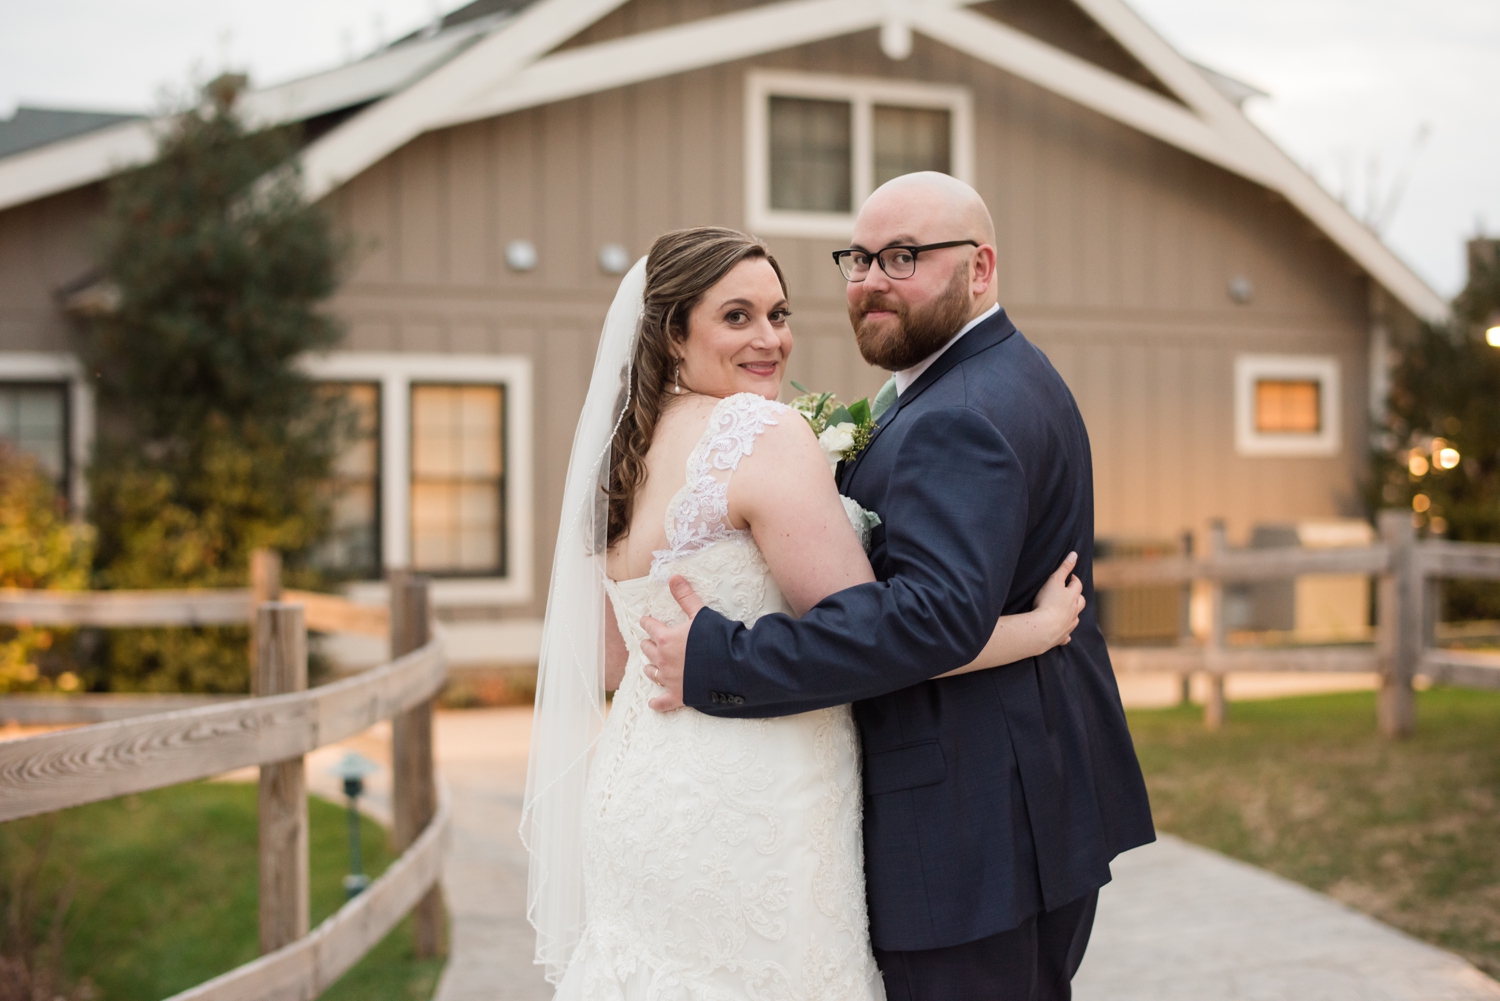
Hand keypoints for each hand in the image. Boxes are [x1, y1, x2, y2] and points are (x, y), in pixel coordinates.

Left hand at [640, 575, 705, 711]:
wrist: (730, 668)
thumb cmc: (715, 638)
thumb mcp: (700, 613)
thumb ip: (685, 596)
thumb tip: (673, 576)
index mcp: (666, 638)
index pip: (650, 627)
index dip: (647, 622)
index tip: (646, 620)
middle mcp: (663, 659)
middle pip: (648, 650)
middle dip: (648, 644)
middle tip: (648, 641)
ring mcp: (669, 679)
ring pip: (652, 673)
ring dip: (650, 668)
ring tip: (649, 666)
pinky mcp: (678, 696)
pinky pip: (663, 702)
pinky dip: (657, 703)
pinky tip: (652, 704)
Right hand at [1033, 552, 1084, 647]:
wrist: (1044, 628)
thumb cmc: (1047, 602)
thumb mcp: (1054, 581)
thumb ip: (1064, 568)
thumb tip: (1074, 554)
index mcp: (1072, 596)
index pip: (1077, 585)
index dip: (1074, 579)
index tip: (1070, 577)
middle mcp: (1074, 611)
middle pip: (1080, 602)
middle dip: (1078, 596)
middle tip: (1072, 593)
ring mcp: (1069, 625)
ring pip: (1075, 618)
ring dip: (1074, 614)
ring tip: (1068, 611)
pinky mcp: (1061, 637)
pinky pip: (1066, 636)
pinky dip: (1066, 633)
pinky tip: (1064, 634)